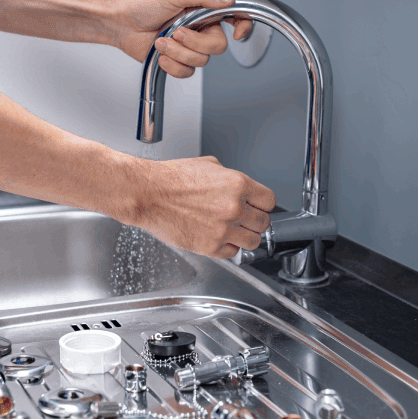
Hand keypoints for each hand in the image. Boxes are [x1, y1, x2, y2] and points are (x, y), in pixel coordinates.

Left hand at [110, 0, 254, 75]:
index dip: (243, 25)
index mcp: (204, 10)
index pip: (235, 16)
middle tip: (177, 32)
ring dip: (178, 52)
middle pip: (218, 46)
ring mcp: (190, 47)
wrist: (122, 24)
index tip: (237, 32)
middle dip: (195, 43)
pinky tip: (162, 54)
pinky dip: (172, 65)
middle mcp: (200, 29)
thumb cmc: (144, 5)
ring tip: (162, 41)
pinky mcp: (179, 61)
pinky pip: (187, 72)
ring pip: (201, 61)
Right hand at [131, 155, 275, 257]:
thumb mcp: (209, 166)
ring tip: (232, 231)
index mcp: (238, 185)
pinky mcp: (210, 246)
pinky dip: (227, 247)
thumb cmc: (171, 179)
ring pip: (253, 242)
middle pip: (264, 223)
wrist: (148, 194)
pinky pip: (232, 253)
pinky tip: (217, 237)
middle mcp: (235, 207)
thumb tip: (240, 188)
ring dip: (245, 237)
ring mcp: (224, 229)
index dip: (263, 205)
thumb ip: (230, 179)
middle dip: (255, 222)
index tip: (257, 208)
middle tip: (244, 220)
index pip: (269, 201)